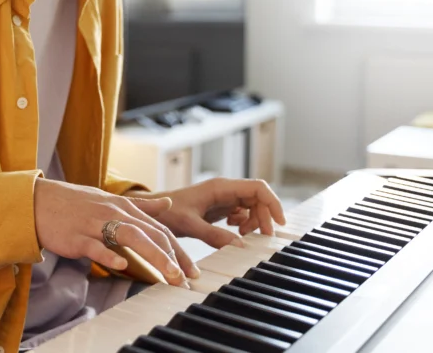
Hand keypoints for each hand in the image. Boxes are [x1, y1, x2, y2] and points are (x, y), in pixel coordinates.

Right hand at [32, 178, 197, 285]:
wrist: (38, 201)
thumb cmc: (74, 203)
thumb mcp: (110, 200)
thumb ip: (141, 206)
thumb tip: (168, 204)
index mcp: (123, 206)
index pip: (158, 228)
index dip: (178, 250)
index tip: (192, 271)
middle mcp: (113, 212)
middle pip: (150, 234)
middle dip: (173, 257)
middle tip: (189, 279)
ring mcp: (94, 223)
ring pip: (130, 237)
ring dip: (154, 256)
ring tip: (170, 275)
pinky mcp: (76, 236)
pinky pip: (94, 245)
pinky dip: (108, 254)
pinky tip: (121, 264)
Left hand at [127, 178, 286, 249]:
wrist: (153, 212)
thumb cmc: (167, 213)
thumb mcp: (190, 224)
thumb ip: (215, 235)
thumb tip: (241, 246)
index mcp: (221, 186)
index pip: (258, 188)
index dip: (273, 203)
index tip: (279, 224)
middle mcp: (225, 189)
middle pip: (258, 199)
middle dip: (264, 217)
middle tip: (260, 239)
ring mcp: (223, 198)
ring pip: (252, 207)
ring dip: (253, 222)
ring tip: (241, 234)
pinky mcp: (220, 208)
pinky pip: (241, 213)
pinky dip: (243, 224)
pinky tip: (233, 232)